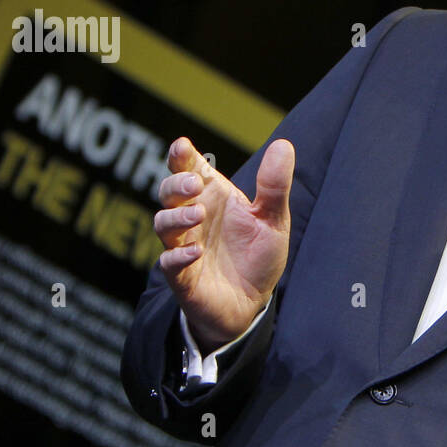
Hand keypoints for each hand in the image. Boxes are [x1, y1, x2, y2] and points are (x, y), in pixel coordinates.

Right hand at [153, 136, 294, 352]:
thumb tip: (283, 144)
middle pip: (169, 192)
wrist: (252, 302)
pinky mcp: (182, 277)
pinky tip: (195, 252)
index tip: (181, 146)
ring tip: (198, 214)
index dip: (181, 155)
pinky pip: (169, 264)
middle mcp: (193, 218)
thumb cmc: (256, 255)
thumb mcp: (273, 219)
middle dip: (176, 184)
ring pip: (163, 224)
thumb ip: (275, 186)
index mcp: (213, 198)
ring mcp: (184, 246)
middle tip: (194, 184)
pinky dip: (178, 256)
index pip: (189, 169)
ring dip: (177, 217)